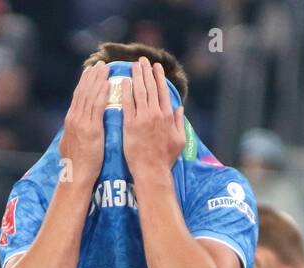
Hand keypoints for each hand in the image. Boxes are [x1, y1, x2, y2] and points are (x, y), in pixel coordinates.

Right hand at [58, 61, 108, 187]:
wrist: (76, 176)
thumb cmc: (76, 165)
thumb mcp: (70, 145)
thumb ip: (73, 133)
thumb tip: (72, 129)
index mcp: (70, 121)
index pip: (77, 96)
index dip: (84, 82)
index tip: (90, 71)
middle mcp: (74, 118)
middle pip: (83, 92)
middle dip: (91, 76)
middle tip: (99, 64)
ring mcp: (82, 123)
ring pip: (89, 96)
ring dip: (98, 80)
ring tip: (105, 68)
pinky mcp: (91, 129)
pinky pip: (97, 107)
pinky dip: (101, 93)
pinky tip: (107, 84)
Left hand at [121, 57, 185, 178]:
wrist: (152, 171)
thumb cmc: (165, 159)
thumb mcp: (179, 140)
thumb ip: (179, 122)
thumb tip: (180, 109)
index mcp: (168, 116)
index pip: (163, 91)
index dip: (158, 77)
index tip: (155, 67)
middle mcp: (156, 114)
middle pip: (150, 87)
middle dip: (146, 71)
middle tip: (141, 60)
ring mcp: (142, 118)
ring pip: (139, 92)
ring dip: (136, 76)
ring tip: (132, 65)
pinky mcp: (130, 125)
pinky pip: (127, 103)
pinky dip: (126, 91)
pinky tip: (123, 82)